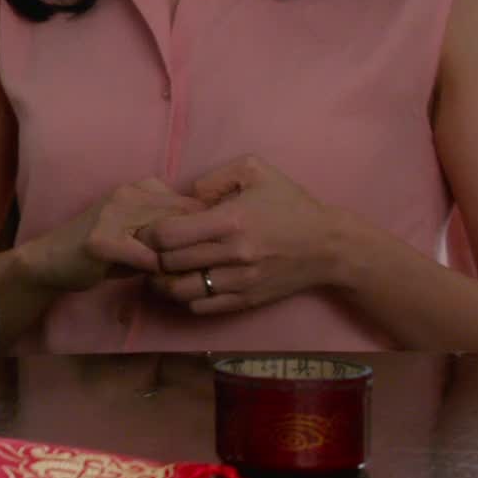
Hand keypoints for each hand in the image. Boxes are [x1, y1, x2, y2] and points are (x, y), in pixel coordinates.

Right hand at [33, 177, 205, 291]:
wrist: (50, 261)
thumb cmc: (102, 254)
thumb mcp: (139, 235)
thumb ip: (170, 233)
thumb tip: (213, 242)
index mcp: (140, 187)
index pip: (190, 202)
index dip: (206, 228)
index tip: (212, 251)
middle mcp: (128, 193)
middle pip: (184, 216)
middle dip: (198, 245)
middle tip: (203, 268)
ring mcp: (112, 214)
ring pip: (167, 235)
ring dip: (177, 259)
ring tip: (180, 275)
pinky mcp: (101, 240)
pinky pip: (145, 256)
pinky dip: (155, 270)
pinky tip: (154, 279)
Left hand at [144, 155, 343, 313]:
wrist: (328, 247)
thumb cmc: (289, 204)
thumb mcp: (255, 171)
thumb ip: (213, 178)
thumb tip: (185, 197)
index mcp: (230, 221)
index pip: (168, 235)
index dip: (149, 232)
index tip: (149, 227)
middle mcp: (233, 255)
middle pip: (168, 264)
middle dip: (152, 255)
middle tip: (150, 249)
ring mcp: (239, 282)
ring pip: (180, 291)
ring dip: (163, 281)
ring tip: (162, 269)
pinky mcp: (245, 301)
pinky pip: (200, 307)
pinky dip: (186, 297)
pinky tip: (187, 282)